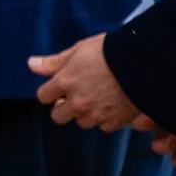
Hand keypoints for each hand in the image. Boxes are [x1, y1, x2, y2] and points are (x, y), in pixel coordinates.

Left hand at [28, 32, 153, 133]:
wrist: (144, 64)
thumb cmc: (111, 51)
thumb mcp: (79, 50)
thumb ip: (54, 62)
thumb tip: (30, 65)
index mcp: (64, 83)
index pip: (43, 96)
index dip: (51, 91)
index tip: (60, 86)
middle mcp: (76, 103)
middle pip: (58, 116)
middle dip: (64, 107)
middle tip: (78, 95)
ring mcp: (95, 115)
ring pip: (81, 122)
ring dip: (86, 113)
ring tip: (100, 97)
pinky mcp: (113, 123)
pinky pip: (103, 126)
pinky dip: (106, 117)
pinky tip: (114, 103)